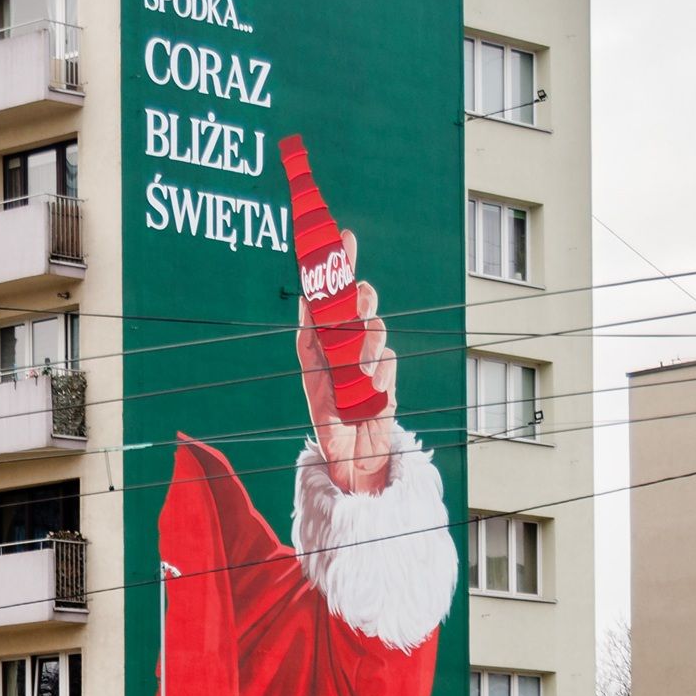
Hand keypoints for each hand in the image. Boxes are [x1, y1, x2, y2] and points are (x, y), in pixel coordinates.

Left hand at [295, 230, 397, 494]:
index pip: (332, 293)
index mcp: (325, 339)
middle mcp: (349, 343)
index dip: (340, 263)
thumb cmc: (328, 420)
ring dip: (369, 342)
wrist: (350, 459)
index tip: (343, 236)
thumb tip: (306, 300)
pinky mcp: (387, 377)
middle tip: (357, 301)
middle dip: (360, 295)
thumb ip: (312, 340)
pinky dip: (381, 372)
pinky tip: (372, 387)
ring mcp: (370, 358)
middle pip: (360, 301)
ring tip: (360, 367)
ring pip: (377, 327)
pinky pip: (389, 361)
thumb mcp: (312, 377)